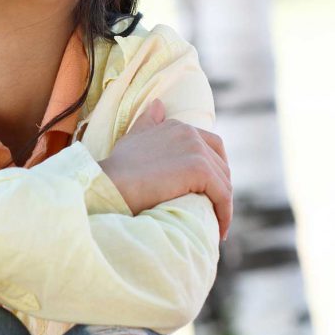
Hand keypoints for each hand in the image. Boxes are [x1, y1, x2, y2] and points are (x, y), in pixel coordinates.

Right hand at [98, 99, 231, 240]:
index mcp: (177, 126)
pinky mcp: (199, 169)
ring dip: (224, 205)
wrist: (109, 183)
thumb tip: (158, 104)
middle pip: (221, 164)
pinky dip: (224, 213)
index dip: (214, 171)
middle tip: (215, 213)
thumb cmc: (116, 168)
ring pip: (224, 182)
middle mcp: (190, 133)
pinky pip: (223, 195)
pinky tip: (219, 230)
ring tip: (216, 226)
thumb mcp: (133, 138)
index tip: (209, 194)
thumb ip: (148, 123)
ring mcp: (196, 149)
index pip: (210, 146)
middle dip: (221, 189)